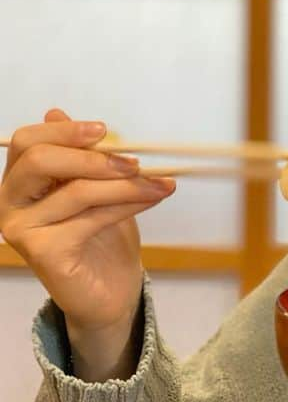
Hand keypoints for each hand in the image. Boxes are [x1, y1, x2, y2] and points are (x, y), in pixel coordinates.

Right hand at [0, 109, 175, 378]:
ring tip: (160, 183)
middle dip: (93, 157)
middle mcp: (11, 203)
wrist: (111, 289)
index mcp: (20, 181)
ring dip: (126, 184)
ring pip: (75, 191)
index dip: (64, 131)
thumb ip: (79, 155)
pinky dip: (127, 205)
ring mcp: (22, 230)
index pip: (27, 142)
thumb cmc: (103, 235)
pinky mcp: (43, 253)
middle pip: (40, 160)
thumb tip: (57, 112)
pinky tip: (152, 199)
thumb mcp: (97, 186)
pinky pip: (90, 218)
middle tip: (135, 162)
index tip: (104, 130)